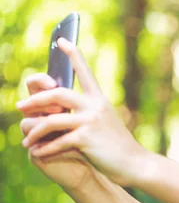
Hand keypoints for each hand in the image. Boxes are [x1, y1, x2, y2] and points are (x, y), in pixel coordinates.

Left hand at [17, 38, 148, 186]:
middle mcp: (95, 106)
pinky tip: (37, 154)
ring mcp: (91, 122)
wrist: (133, 163)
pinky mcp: (86, 139)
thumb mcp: (103, 122)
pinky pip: (57, 141)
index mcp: (99, 99)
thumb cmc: (116, 144)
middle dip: (35, 100)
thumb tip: (62, 110)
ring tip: (25, 141)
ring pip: (51, 120)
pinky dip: (44, 149)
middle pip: (57, 94)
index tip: (61, 40)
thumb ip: (86, 112)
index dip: (73, 54)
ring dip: (34, 131)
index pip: (85, 71)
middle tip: (21, 107)